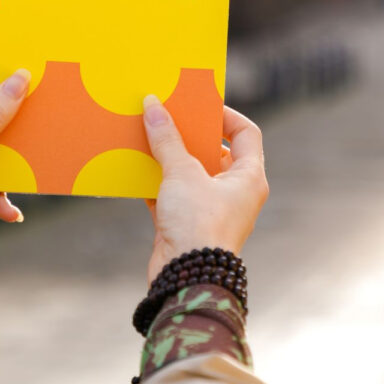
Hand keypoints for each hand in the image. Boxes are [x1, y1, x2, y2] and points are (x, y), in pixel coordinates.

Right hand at [142, 96, 268, 285]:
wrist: (186, 279)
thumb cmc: (198, 224)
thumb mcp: (181, 173)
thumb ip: (167, 138)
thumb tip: (153, 105)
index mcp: (248, 177)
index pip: (246, 133)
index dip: (225, 114)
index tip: (198, 104)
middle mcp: (235, 192)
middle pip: (214, 151)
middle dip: (189, 134)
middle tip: (167, 115)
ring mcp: (211, 209)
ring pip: (190, 173)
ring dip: (169, 156)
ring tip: (146, 136)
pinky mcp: (187, 224)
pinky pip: (172, 194)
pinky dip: (156, 182)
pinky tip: (134, 168)